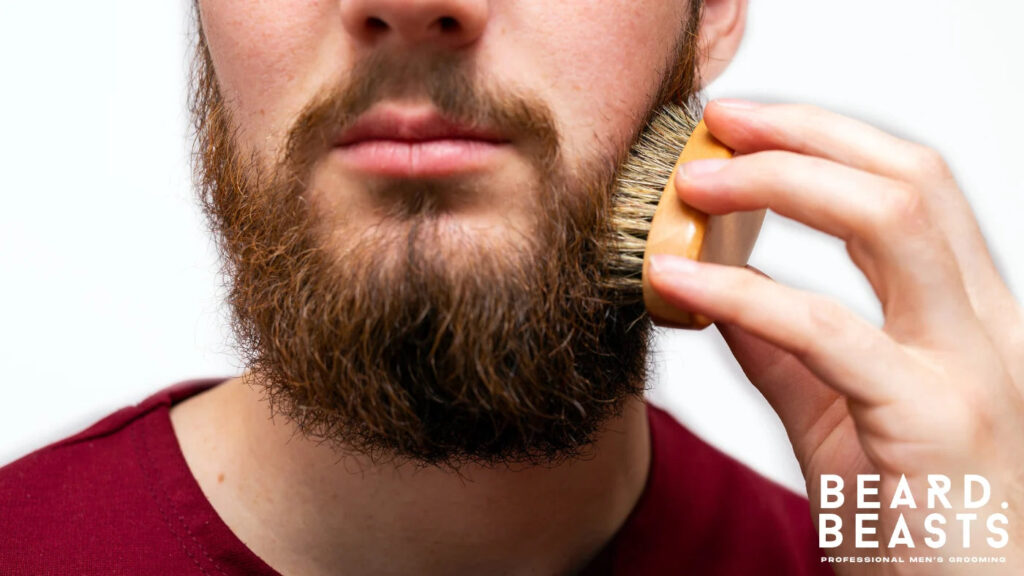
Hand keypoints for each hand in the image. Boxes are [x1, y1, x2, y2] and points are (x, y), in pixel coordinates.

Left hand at [647, 99, 1023, 574]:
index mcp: (966, 318)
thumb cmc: (906, 520)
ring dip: (782, 182)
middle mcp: (985, 327)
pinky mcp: (934, 421)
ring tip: (695, 182)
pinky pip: (827, 330)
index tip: (746, 128)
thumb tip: (723, 289)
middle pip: (910, 179)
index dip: (826, 143)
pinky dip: (743, 291)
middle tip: (718, 126)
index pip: (910, 190)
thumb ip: (785, 352)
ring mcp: (969, 369)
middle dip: (807, 135)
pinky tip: (677, 278)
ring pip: (891, 221)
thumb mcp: (836, 418)